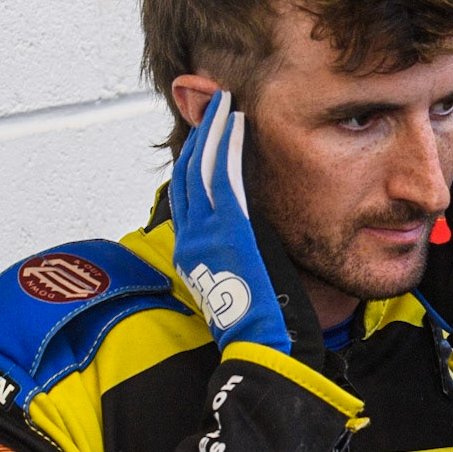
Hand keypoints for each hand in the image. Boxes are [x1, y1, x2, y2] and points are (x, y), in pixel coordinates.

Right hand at [168, 91, 322, 365]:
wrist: (265, 350)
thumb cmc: (265, 329)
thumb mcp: (244, 286)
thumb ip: (242, 258)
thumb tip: (253, 244)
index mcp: (192, 255)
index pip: (187, 195)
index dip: (194, 159)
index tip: (207, 133)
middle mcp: (192, 241)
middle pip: (188, 174)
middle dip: (199, 135)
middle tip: (212, 103)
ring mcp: (208, 233)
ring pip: (202, 167)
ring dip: (212, 129)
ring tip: (224, 100)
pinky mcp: (230, 229)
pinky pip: (223, 176)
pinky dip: (225, 144)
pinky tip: (233, 120)